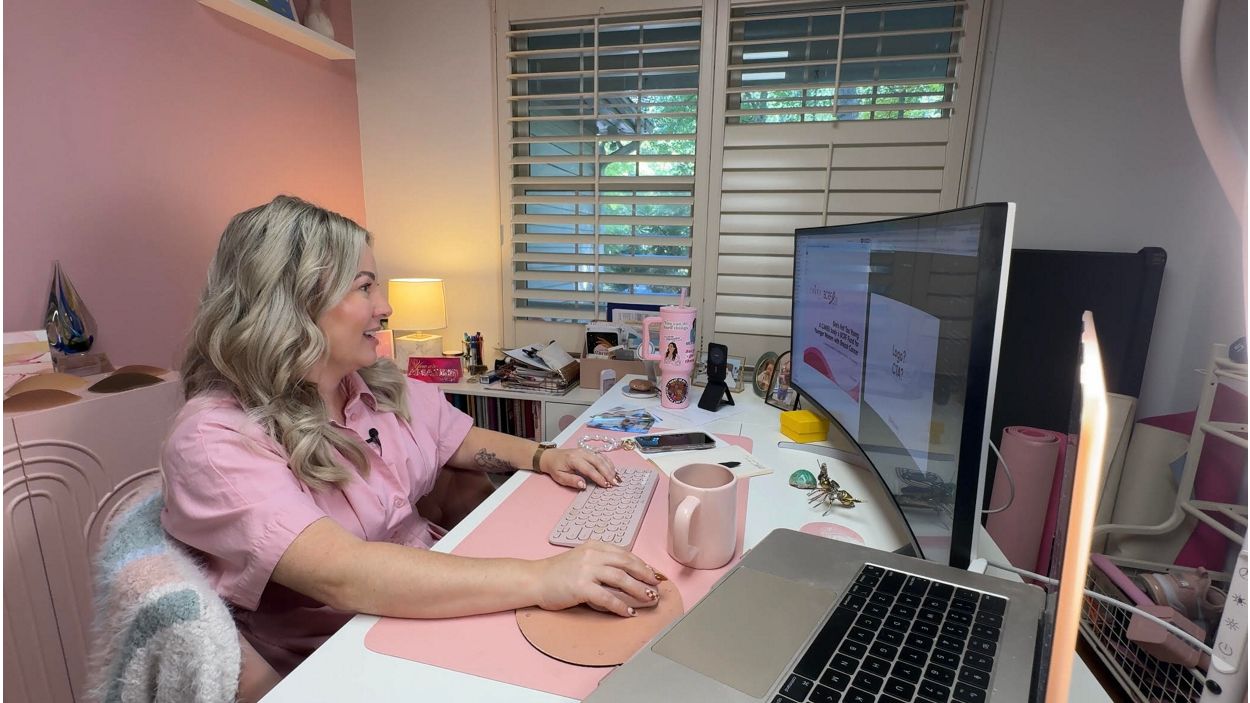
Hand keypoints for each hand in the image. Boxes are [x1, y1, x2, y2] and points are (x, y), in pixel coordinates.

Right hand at [532, 541, 660, 616]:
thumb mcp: (581, 559)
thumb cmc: (557, 573)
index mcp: (594, 545)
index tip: (653, 573)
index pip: (624, 553)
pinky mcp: (581, 586)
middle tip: (657, 585)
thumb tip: (625, 575)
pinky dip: (621, 605)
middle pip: (627, 563)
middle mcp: (592, 554)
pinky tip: (629, 612)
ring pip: (621, 579)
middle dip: (645, 575)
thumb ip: (600, 562)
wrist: (535, 580)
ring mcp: (587, 569)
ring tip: (649, 598)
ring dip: (638, 590)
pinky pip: (607, 597)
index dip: (642, 564)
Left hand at [539, 447, 619, 488]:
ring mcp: (586, 451)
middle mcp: (581, 453)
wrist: (550, 456)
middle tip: (615, 483)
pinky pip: (601, 456)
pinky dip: (608, 463)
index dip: (599, 477)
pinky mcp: (588, 451)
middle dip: (608, 473)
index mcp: (574, 459)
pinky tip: (613, 470)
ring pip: (601, 458)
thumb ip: (572, 481)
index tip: (605, 485)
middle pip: (598, 462)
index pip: (590, 469)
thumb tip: (584, 485)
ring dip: (610, 468)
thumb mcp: (560, 477)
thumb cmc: (555, 467)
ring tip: (616, 478)